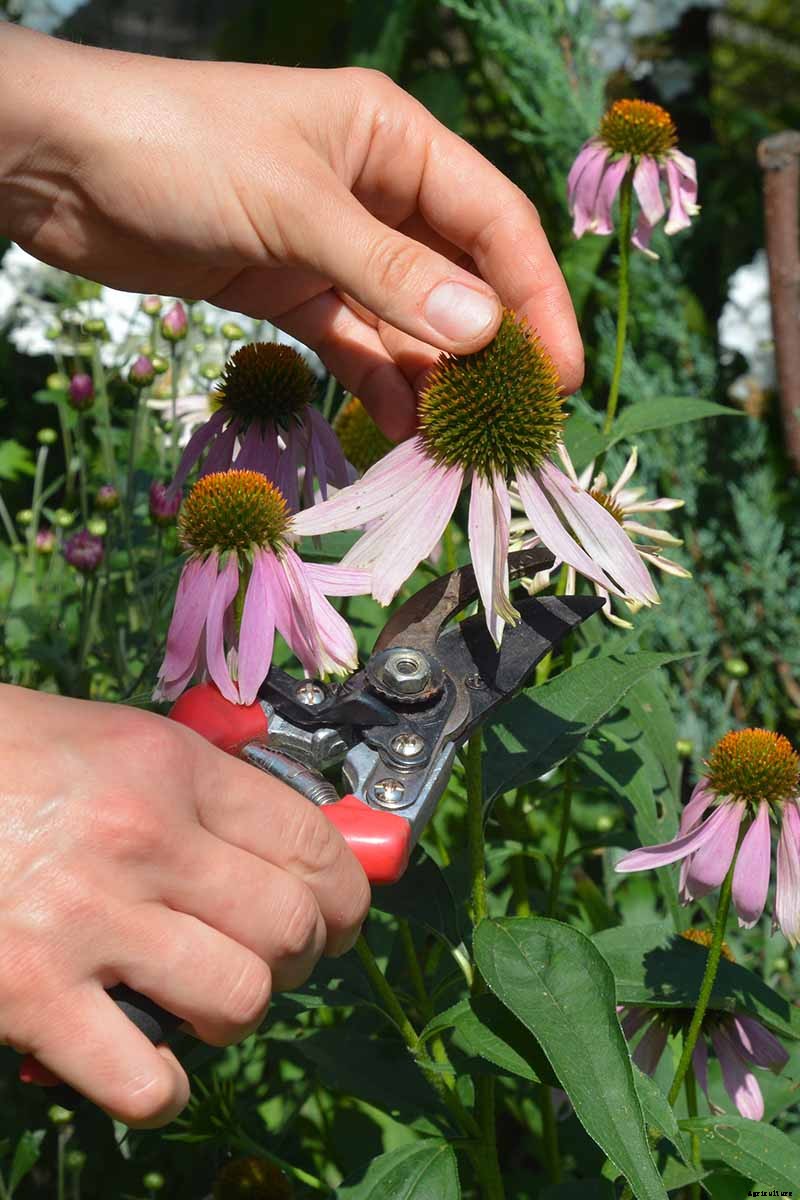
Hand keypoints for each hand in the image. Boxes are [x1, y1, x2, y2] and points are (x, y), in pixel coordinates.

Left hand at [0, 27, 581, 439]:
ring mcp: (331, 244)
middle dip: (487, 348)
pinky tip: (402, 426)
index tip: (558, 374)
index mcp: (393, 138)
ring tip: (460, 442)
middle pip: (456, 275)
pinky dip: (377, 381)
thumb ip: (389, 275)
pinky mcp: (288, 287)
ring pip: (405, 318)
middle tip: (515, 423)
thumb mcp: (296, 207)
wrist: (58, 166)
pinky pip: (352, 341)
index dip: (534, 298)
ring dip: (433, 377)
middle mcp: (373, 189)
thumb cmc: (179, 150)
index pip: (492, 220)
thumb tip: (483, 335)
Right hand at [0, 685, 369, 1125]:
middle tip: (278, 959)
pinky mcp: (31, 995)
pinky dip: (163, 1088)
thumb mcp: (115, 740)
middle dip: (303, 956)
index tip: (340, 915)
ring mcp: (88, 920)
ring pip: (241, 997)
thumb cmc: (4, 758)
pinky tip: (149, 1063)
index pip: (311, 842)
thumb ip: (202, 784)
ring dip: (238, 1015)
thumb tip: (288, 836)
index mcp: (170, 768)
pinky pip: (146, 1077)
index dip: (348, 893)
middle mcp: (144, 839)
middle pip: (291, 925)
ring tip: (209, 1004)